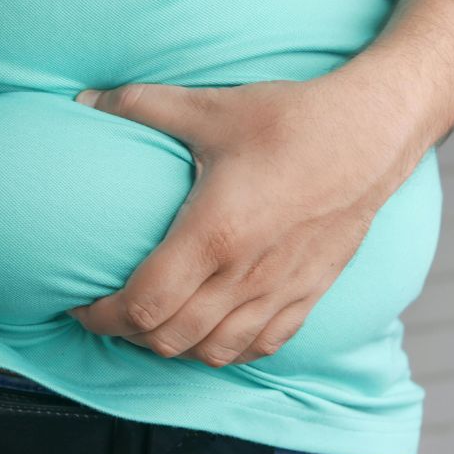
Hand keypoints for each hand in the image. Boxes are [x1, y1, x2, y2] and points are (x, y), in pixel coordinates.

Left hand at [67, 77, 419, 365]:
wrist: (372, 133)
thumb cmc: (290, 121)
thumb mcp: (209, 107)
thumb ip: (140, 106)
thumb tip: (84, 101)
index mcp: (214, 234)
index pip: (143, 304)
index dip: (102, 316)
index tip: (81, 305)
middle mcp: (245, 275)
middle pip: (169, 339)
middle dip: (127, 335)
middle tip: (110, 312)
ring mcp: (280, 291)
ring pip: (212, 352)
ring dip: (172, 347)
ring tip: (153, 323)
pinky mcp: (309, 294)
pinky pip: (261, 347)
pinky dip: (225, 350)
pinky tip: (210, 330)